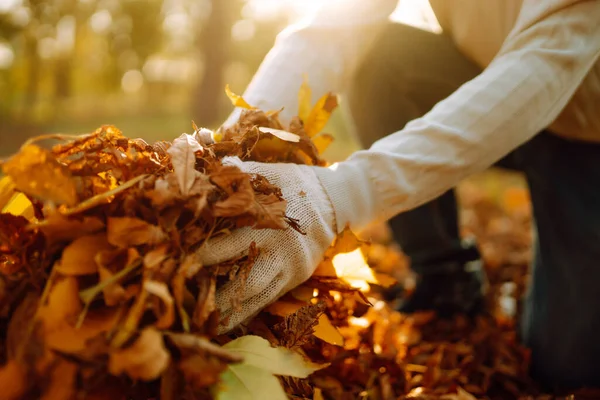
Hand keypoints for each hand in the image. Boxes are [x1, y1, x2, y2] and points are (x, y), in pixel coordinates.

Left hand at [197, 157, 336, 332]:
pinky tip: (223, 323)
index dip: (207, 253)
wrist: (336, 201)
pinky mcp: (296, 278)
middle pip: (243, 273)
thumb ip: (240, 173)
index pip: (233, 239)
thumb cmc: (295, 183)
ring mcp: (290, 266)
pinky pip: (268, 300)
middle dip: (212, 286)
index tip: (181, 261)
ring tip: (198, 319)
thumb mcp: (270, 172)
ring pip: (256, 294)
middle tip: (183, 294)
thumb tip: (207, 172)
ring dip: (227, 307)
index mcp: (270, 219)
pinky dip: (245, 312)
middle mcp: (280, 247)